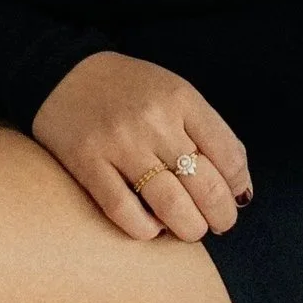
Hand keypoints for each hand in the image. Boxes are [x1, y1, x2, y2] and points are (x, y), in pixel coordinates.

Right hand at [30, 52, 252, 240]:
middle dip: (220, 214)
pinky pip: (124, 211)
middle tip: (219, 223)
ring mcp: (119, 143)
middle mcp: (153, 120)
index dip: (238, 185)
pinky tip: (152, 226)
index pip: (228, 154)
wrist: (64, 73)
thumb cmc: (128, 90)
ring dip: (189, 228)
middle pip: (204, 184)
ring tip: (191, 229)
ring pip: (170, 204)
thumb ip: (204, 129)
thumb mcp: (173, 91)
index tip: (236, 196)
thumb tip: (237, 182)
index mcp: (180, 98)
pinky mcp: (88, 164)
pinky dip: (145, 228)